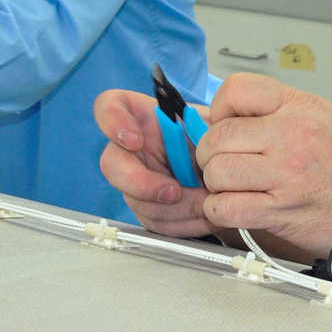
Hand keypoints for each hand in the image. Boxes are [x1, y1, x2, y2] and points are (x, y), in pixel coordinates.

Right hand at [95, 88, 222, 238]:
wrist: (222, 162)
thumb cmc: (212, 135)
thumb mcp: (212, 124)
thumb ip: (202, 128)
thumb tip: (208, 142)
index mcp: (141, 114)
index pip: (108, 107)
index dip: (114, 123)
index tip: (136, 140)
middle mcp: (129, 148)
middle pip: (112, 165)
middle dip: (144, 184)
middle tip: (175, 191)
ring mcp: (135, 180)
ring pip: (137, 202)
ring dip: (175, 209)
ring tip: (206, 203)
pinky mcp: (148, 207)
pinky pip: (156, 223)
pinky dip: (182, 223)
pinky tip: (204, 216)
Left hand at [197, 74, 331, 256]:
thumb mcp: (323, 119)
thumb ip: (271, 113)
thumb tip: (212, 115)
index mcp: (301, 106)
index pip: (235, 90)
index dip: (219, 110)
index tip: (223, 126)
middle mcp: (293, 136)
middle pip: (217, 137)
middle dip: (210, 154)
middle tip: (223, 163)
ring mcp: (288, 175)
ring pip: (216, 173)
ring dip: (216, 185)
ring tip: (236, 187)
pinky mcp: (283, 213)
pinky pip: (226, 209)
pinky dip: (222, 211)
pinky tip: (239, 207)